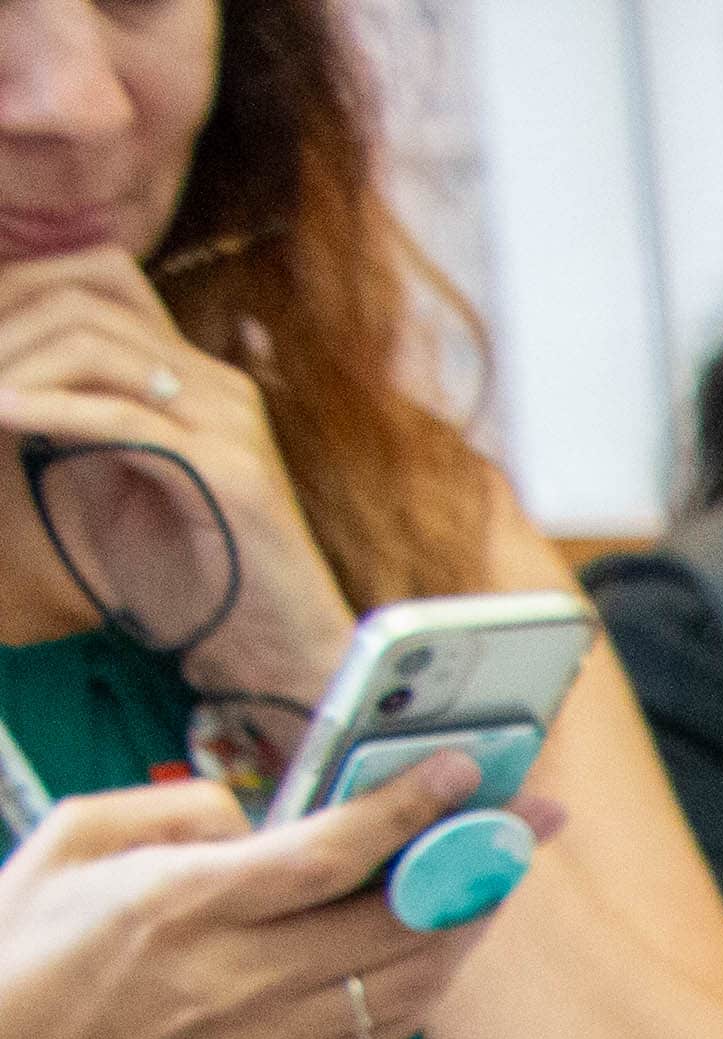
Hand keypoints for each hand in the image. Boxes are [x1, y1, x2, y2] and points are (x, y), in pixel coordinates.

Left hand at [0, 253, 358, 706]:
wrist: (276, 657)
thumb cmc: (193, 583)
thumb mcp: (116, 479)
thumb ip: (75, 421)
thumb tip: (7, 381)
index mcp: (196, 378)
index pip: (101, 278)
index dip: (21, 290)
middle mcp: (218, 385)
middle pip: (87, 301)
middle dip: (5, 326)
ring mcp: (229, 424)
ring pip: (97, 347)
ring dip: (13, 365)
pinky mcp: (229, 473)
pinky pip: (120, 418)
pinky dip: (46, 411)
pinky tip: (0, 415)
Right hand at [0, 761, 506, 1038]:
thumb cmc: (21, 950)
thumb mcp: (68, 845)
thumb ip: (173, 811)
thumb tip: (261, 814)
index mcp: (180, 906)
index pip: (326, 856)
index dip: (407, 811)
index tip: (464, 772)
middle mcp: (236, 977)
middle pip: (397, 923)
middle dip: (476, 864)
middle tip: (529, 819)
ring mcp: (264, 1037)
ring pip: (410, 983)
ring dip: (467, 925)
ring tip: (497, 874)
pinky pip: (384, 1028)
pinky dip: (428, 980)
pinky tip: (444, 942)